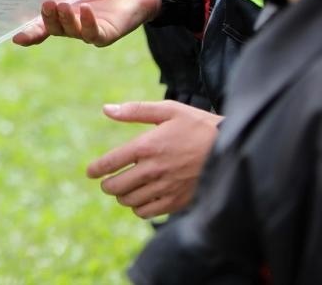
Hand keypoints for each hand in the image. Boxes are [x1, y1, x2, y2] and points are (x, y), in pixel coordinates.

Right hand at [11, 0, 161, 46]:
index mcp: (61, 10)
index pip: (41, 25)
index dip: (29, 32)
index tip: (16, 37)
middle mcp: (73, 23)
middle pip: (53, 29)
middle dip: (46, 19)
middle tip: (45, 3)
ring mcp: (89, 30)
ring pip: (71, 32)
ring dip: (65, 20)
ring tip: (63, 4)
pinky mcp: (107, 33)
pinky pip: (94, 34)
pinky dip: (88, 24)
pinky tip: (86, 9)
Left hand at [87, 101, 220, 218]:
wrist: (232, 151)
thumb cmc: (198, 126)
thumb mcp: (169, 110)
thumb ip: (136, 111)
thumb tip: (106, 109)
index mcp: (148, 145)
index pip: (111, 161)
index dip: (96, 169)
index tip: (90, 172)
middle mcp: (154, 169)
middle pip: (117, 185)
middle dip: (108, 185)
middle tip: (107, 183)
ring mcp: (166, 187)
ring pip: (130, 200)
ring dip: (123, 196)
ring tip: (124, 191)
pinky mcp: (177, 202)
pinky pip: (147, 212)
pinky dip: (139, 208)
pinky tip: (142, 200)